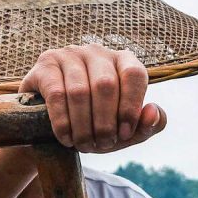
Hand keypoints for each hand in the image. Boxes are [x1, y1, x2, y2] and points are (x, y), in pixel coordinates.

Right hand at [19, 45, 166, 153]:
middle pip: (105, 85)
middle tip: (103, 145)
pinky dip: (63, 122)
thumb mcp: (127, 132)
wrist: (56, 126)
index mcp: (123, 61)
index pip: (134, 74)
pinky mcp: (45, 64)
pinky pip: (56, 94)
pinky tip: (66, 138)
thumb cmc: (98, 125)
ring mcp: (69, 54)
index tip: (124, 134)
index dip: (130, 107)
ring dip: (83, 126)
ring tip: (84, 145)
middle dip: (105, 123)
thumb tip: (153, 112)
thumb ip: (148, 125)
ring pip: (79, 91)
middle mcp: (97, 52)